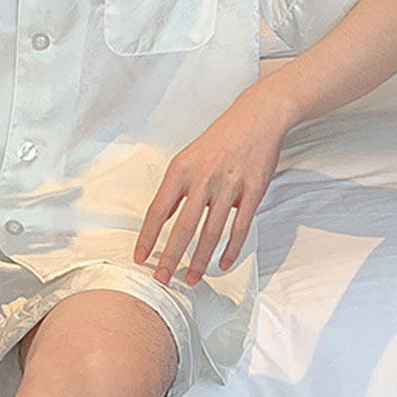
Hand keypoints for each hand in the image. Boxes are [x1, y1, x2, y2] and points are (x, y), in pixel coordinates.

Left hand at [133, 89, 289, 284]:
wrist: (257, 118)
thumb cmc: (220, 139)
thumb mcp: (189, 157)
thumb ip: (178, 188)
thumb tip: (164, 217)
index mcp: (182, 169)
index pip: (159, 209)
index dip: (147, 236)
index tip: (140, 257)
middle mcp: (203, 178)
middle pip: (183, 226)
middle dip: (171, 256)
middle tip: (162, 278)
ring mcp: (229, 185)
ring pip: (211, 231)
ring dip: (200, 259)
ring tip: (192, 278)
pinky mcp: (253, 191)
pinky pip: (240, 227)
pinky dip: (231, 248)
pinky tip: (222, 263)